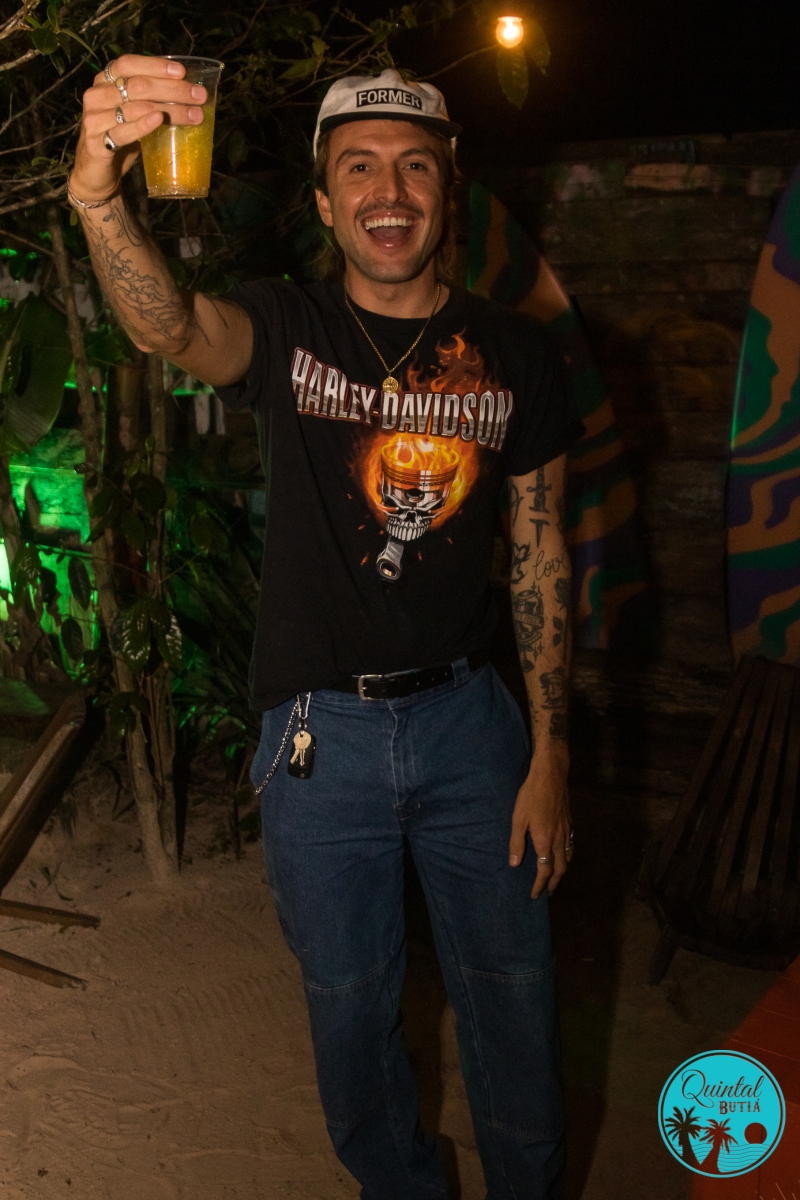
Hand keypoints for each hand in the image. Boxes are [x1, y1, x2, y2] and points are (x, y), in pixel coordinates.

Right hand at [70, 55, 207, 202]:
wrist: (97, 174)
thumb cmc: (122, 139)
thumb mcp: (136, 115)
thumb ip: (152, 101)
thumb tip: (191, 95)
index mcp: (104, 81)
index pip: (129, 64)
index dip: (155, 65)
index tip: (182, 72)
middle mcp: (96, 95)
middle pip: (137, 86)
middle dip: (173, 90)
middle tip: (199, 96)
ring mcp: (94, 118)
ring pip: (135, 108)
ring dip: (169, 110)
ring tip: (193, 115)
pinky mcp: (96, 143)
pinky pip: (122, 132)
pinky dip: (142, 125)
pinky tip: (158, 120)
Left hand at [508, 744, 572, 897]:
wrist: (551, 775)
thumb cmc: (531, 795)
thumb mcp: (518, 818)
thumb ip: (516, 842)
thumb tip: (514, 864)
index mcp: (545, 841)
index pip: (545, 871)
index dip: (540, 885)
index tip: (535, 895)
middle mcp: (559, 840)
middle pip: (560, 868)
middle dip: (554, 883)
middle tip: (547, 892)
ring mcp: (567, 831)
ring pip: (568, 858)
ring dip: (562, 871)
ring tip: (555, 877)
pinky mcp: (570, 822)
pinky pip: (571, 846)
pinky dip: (567, 857)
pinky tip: (562, 854)